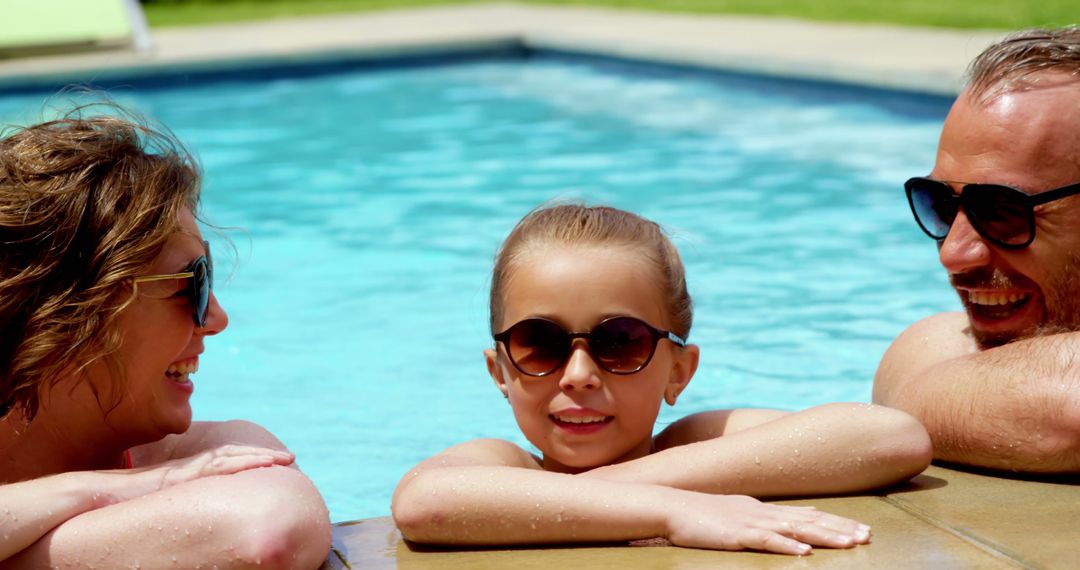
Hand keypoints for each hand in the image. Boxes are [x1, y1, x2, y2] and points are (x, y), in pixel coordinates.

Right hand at [95, 445, 294, 506]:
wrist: (84, 497)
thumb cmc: (111, 507)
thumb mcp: (150, 507)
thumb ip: (169, 507)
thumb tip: (181, 522)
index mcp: (181, 475)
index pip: (220, 464)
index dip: (246, 460)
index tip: (271, 461)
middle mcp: (184, 469)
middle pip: (229, 457)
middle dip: (261, 456)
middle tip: (290, 458)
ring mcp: (179, 471)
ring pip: (225, 458)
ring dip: (256, 457)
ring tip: (283, 459)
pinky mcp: (173, 478)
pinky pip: (209, 468)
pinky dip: (233, 464)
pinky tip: (252, 464)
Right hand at [664, 493, 870, 554]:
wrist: (671, 506)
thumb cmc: (699, 514)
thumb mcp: (736, 514)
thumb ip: (764, 519)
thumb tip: (790, 522)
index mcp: (763, 509)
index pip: (807, 514)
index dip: (836, 522)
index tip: (860, 529)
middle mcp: (762, 512)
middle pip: (810, 520)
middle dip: (841, 529)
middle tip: (868, 536)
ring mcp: (750, 522)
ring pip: (797, 529)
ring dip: (826, 536)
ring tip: (850, 543)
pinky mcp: (736, 535)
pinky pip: (766, 541)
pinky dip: (787, 545)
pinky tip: (805, 551)